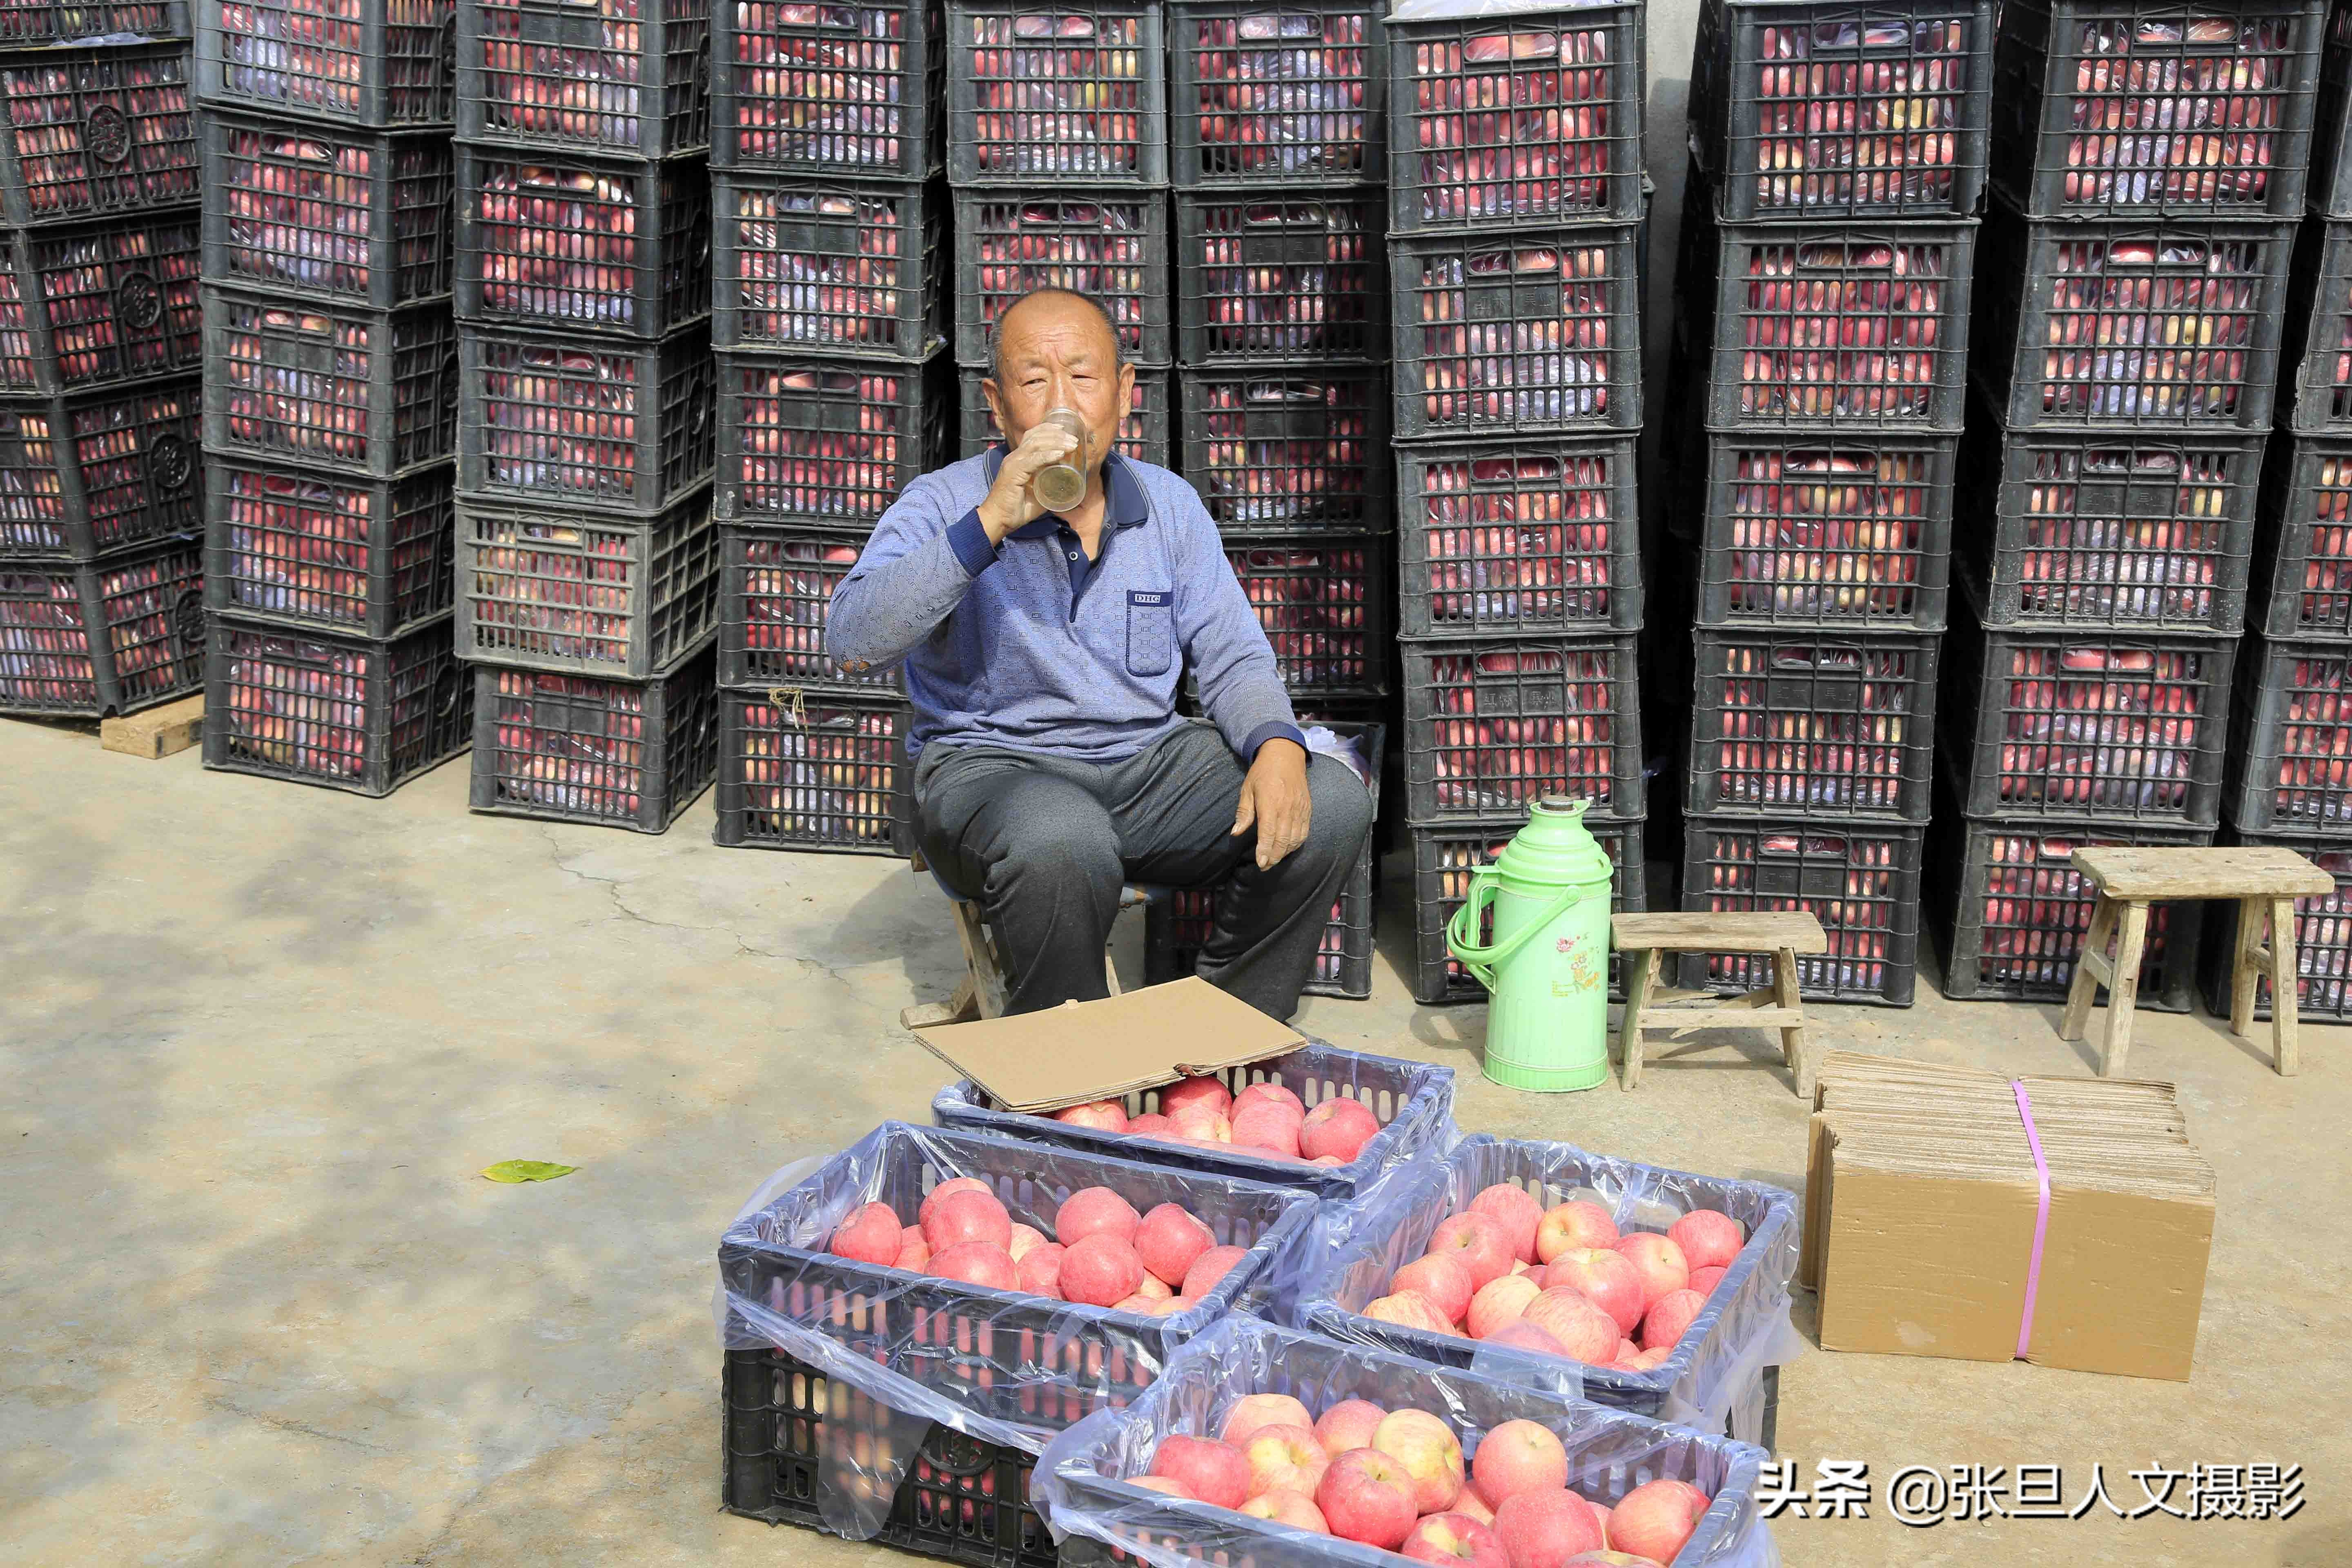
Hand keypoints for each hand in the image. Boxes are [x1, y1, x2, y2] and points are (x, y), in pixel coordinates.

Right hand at [977, 420, 1083, 542]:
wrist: (999, 520)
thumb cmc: (1017, 508)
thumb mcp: (1038, 493)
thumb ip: (1049, 485)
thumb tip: (1066, 484)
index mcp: (1019, 459)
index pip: (1032, 436)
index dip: (1049, 430)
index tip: (1066, 431)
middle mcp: (1015, 457)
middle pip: (1036, 436)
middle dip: (1057, 435)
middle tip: (1074, 439)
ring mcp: (1013, 463)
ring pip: (1036, 444)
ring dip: (1056, 442)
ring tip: (1072, 445)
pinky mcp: (1013, 472)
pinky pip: (1033, 460)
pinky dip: (1048, 456)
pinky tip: (1060, 454)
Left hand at [1232, 740, 1311, 870]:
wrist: (1285, 755)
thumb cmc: (1263, 772)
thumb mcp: (1247, 789)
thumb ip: (1243, 813)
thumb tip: (1235, 833)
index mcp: (1270, 802)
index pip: (1268, 833)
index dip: (1265, 851)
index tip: (1260, 864)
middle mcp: (1287, 808)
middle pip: (1283, 840)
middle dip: (1273, 857)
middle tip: (1264, 866)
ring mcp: (1299, 809)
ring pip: (1295, 839)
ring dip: (1284, 852)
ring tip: (1273, 859)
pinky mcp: (1307, 809)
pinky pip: (1304, 832)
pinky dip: (1296, 843)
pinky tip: (1287, 848)